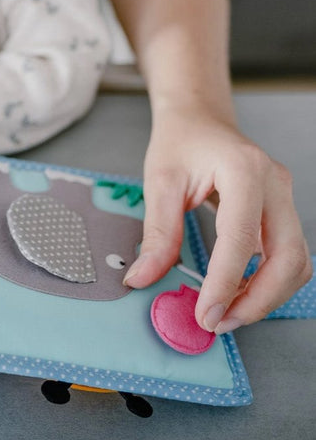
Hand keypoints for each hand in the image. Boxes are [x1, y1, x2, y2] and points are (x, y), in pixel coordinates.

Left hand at [124, 105, 311, 333]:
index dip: (226, 283)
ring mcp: (285, 197)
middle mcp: (275, 183)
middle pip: (288, 257)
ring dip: (267, 296)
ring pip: (296, 262)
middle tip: (218, 322)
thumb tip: (142, 279)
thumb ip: (156, 233)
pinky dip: (268, 281)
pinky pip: (288, 255)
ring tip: (226, 314)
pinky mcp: (283, 210)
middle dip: (258, 300)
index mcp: (244, 169)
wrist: (198, 117)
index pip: (242, 237)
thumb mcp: (159, 182)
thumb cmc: (179, 142)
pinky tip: (238, 293)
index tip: (206, 314)